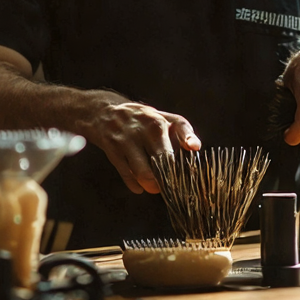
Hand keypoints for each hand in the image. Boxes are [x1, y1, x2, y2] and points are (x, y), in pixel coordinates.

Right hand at [80, 99, 200, 193]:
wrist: (105, 111)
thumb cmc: (141, 120)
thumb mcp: (162, 119)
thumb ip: (181, 132)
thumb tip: (195, 148)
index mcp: (160, 119)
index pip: (180, 126)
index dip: (188, 138)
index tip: (194, 148)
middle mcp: (145, 126)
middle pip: (162, 158)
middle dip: (169, 178)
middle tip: (173, 186)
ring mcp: (127, 138)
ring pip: (143, 172)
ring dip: (152, 185)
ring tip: (155, 187)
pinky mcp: (112, 149)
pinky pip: (126, 173)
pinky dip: (135, 184)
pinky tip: (139, 187)